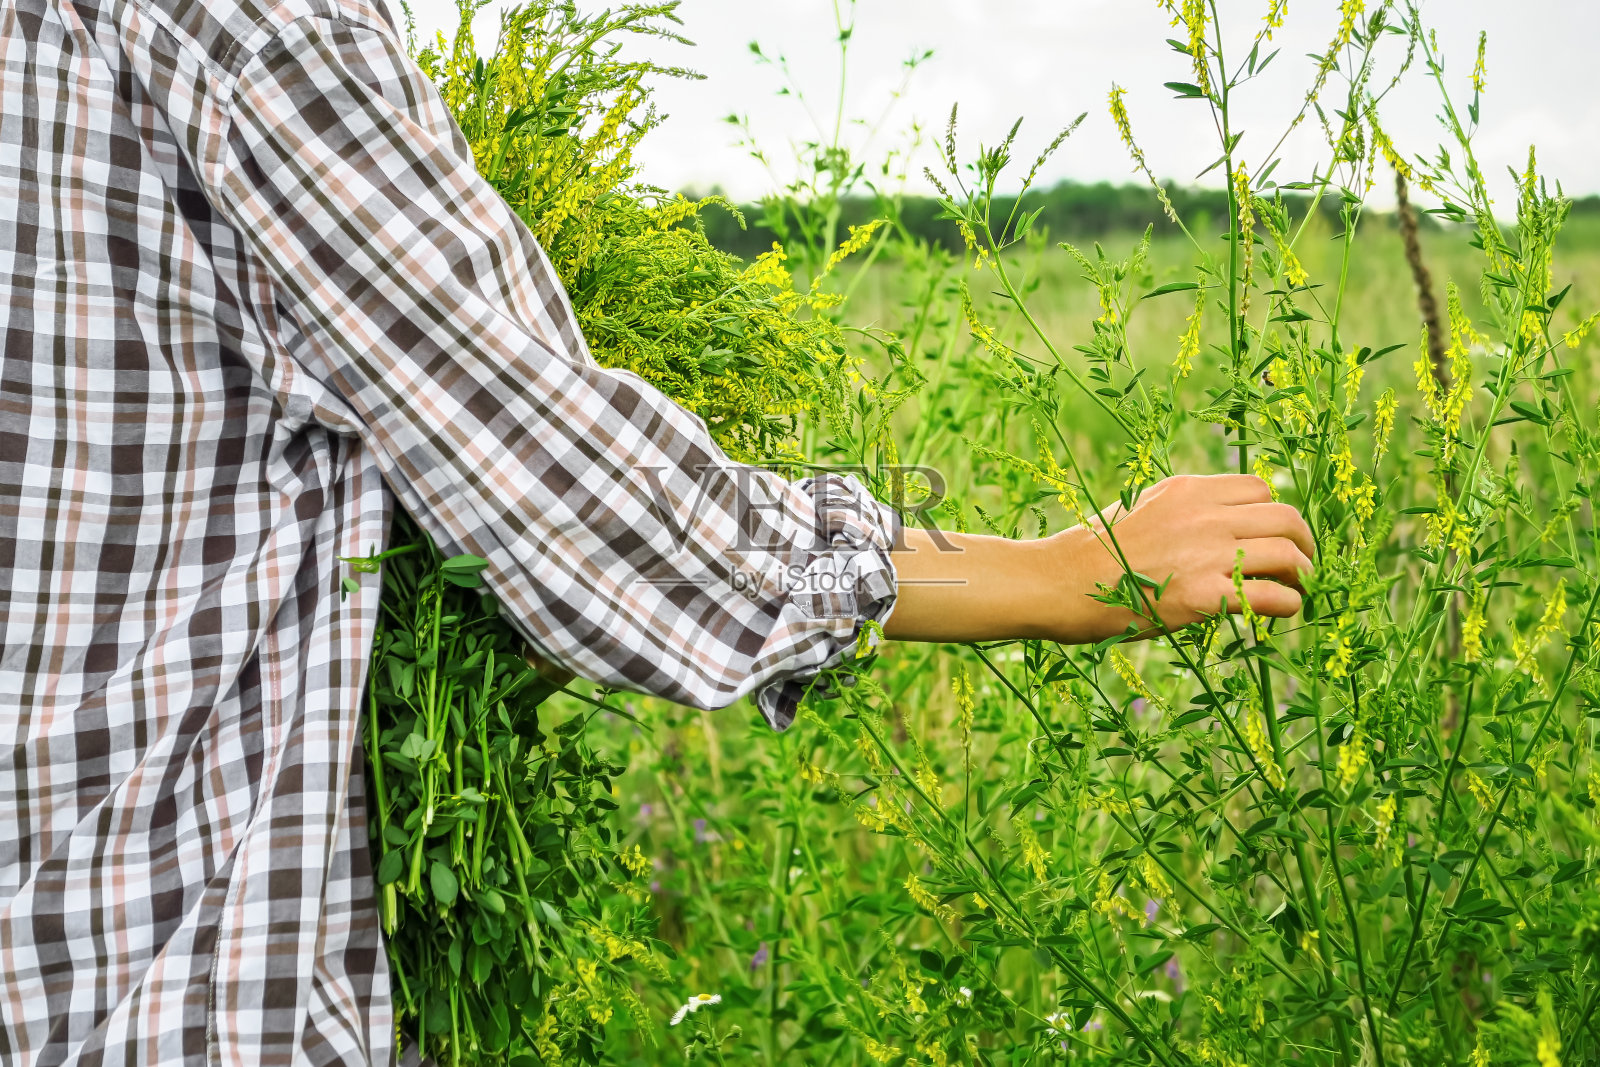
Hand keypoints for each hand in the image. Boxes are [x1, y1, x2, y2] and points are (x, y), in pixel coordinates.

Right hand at [884, 474, 1314, 645]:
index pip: (1259, 488)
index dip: (1274, 516)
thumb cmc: (1090, 554)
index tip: (1272, 540)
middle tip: (1300, 569)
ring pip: (1289, 553)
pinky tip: (1278, 616)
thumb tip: (1214, 526)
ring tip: (1295, 594)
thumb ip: (1181, 511)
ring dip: (1302, 576)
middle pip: (1285, 517)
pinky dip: (1288, 606)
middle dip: (1303, 544)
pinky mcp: (1206, 595)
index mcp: (1188, 489)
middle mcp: (1204, 513)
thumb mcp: (1140, 509)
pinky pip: (1274, 595)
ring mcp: (1207, 553)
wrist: (1058, 583)